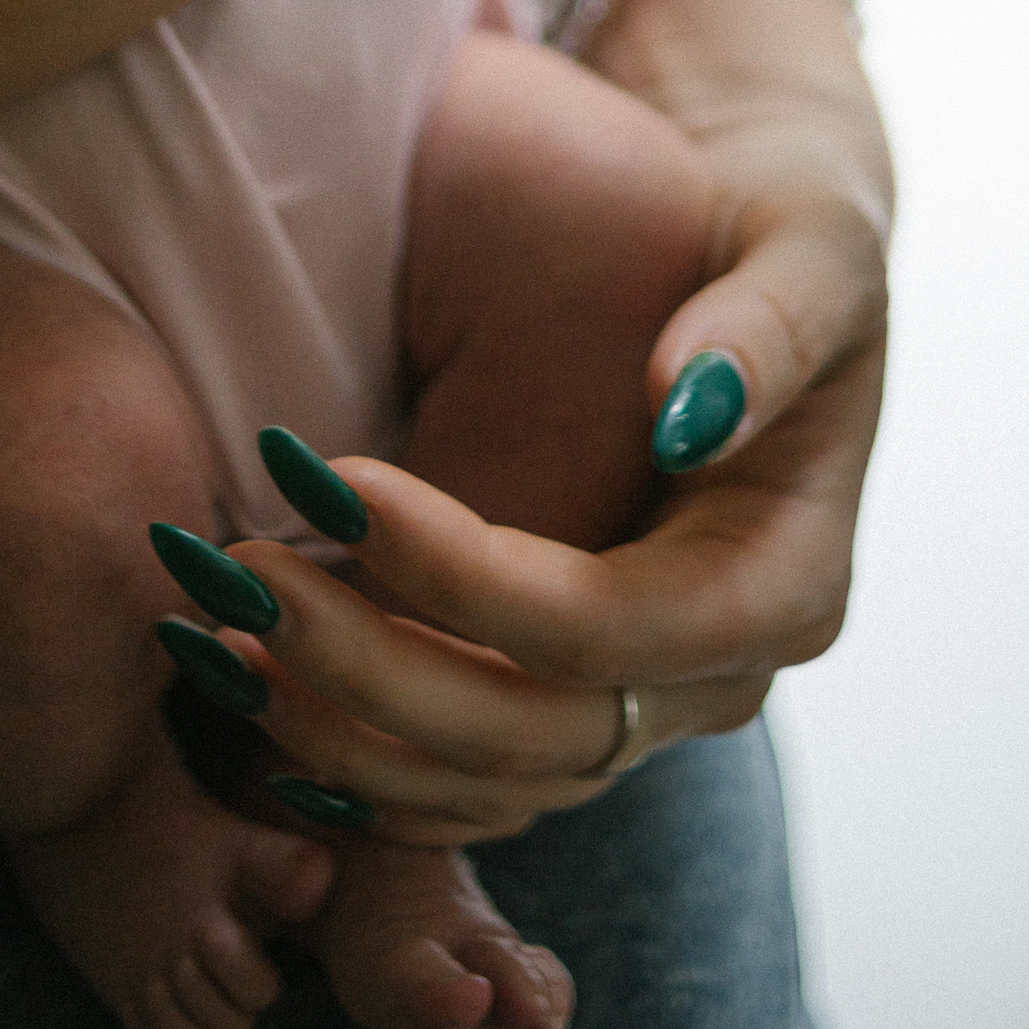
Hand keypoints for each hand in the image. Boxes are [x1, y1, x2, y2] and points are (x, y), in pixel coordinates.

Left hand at [163, 0, 888, 848]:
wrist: (771, 279)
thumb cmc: (789, 241)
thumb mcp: (811, 248)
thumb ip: (767, 325)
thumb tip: (689, 410)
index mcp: (787, 584)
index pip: (609, 628)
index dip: (467, 578)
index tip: (342, 486)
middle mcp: (719, 680)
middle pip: (531, 734)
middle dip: (375, 669)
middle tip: (244, 579)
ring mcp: (645, 711)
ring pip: (482, 785)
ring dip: (343, 733)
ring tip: (217, 638)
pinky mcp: (574, 712)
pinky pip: (458, 787)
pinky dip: (353, 759)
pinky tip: (250, 698)